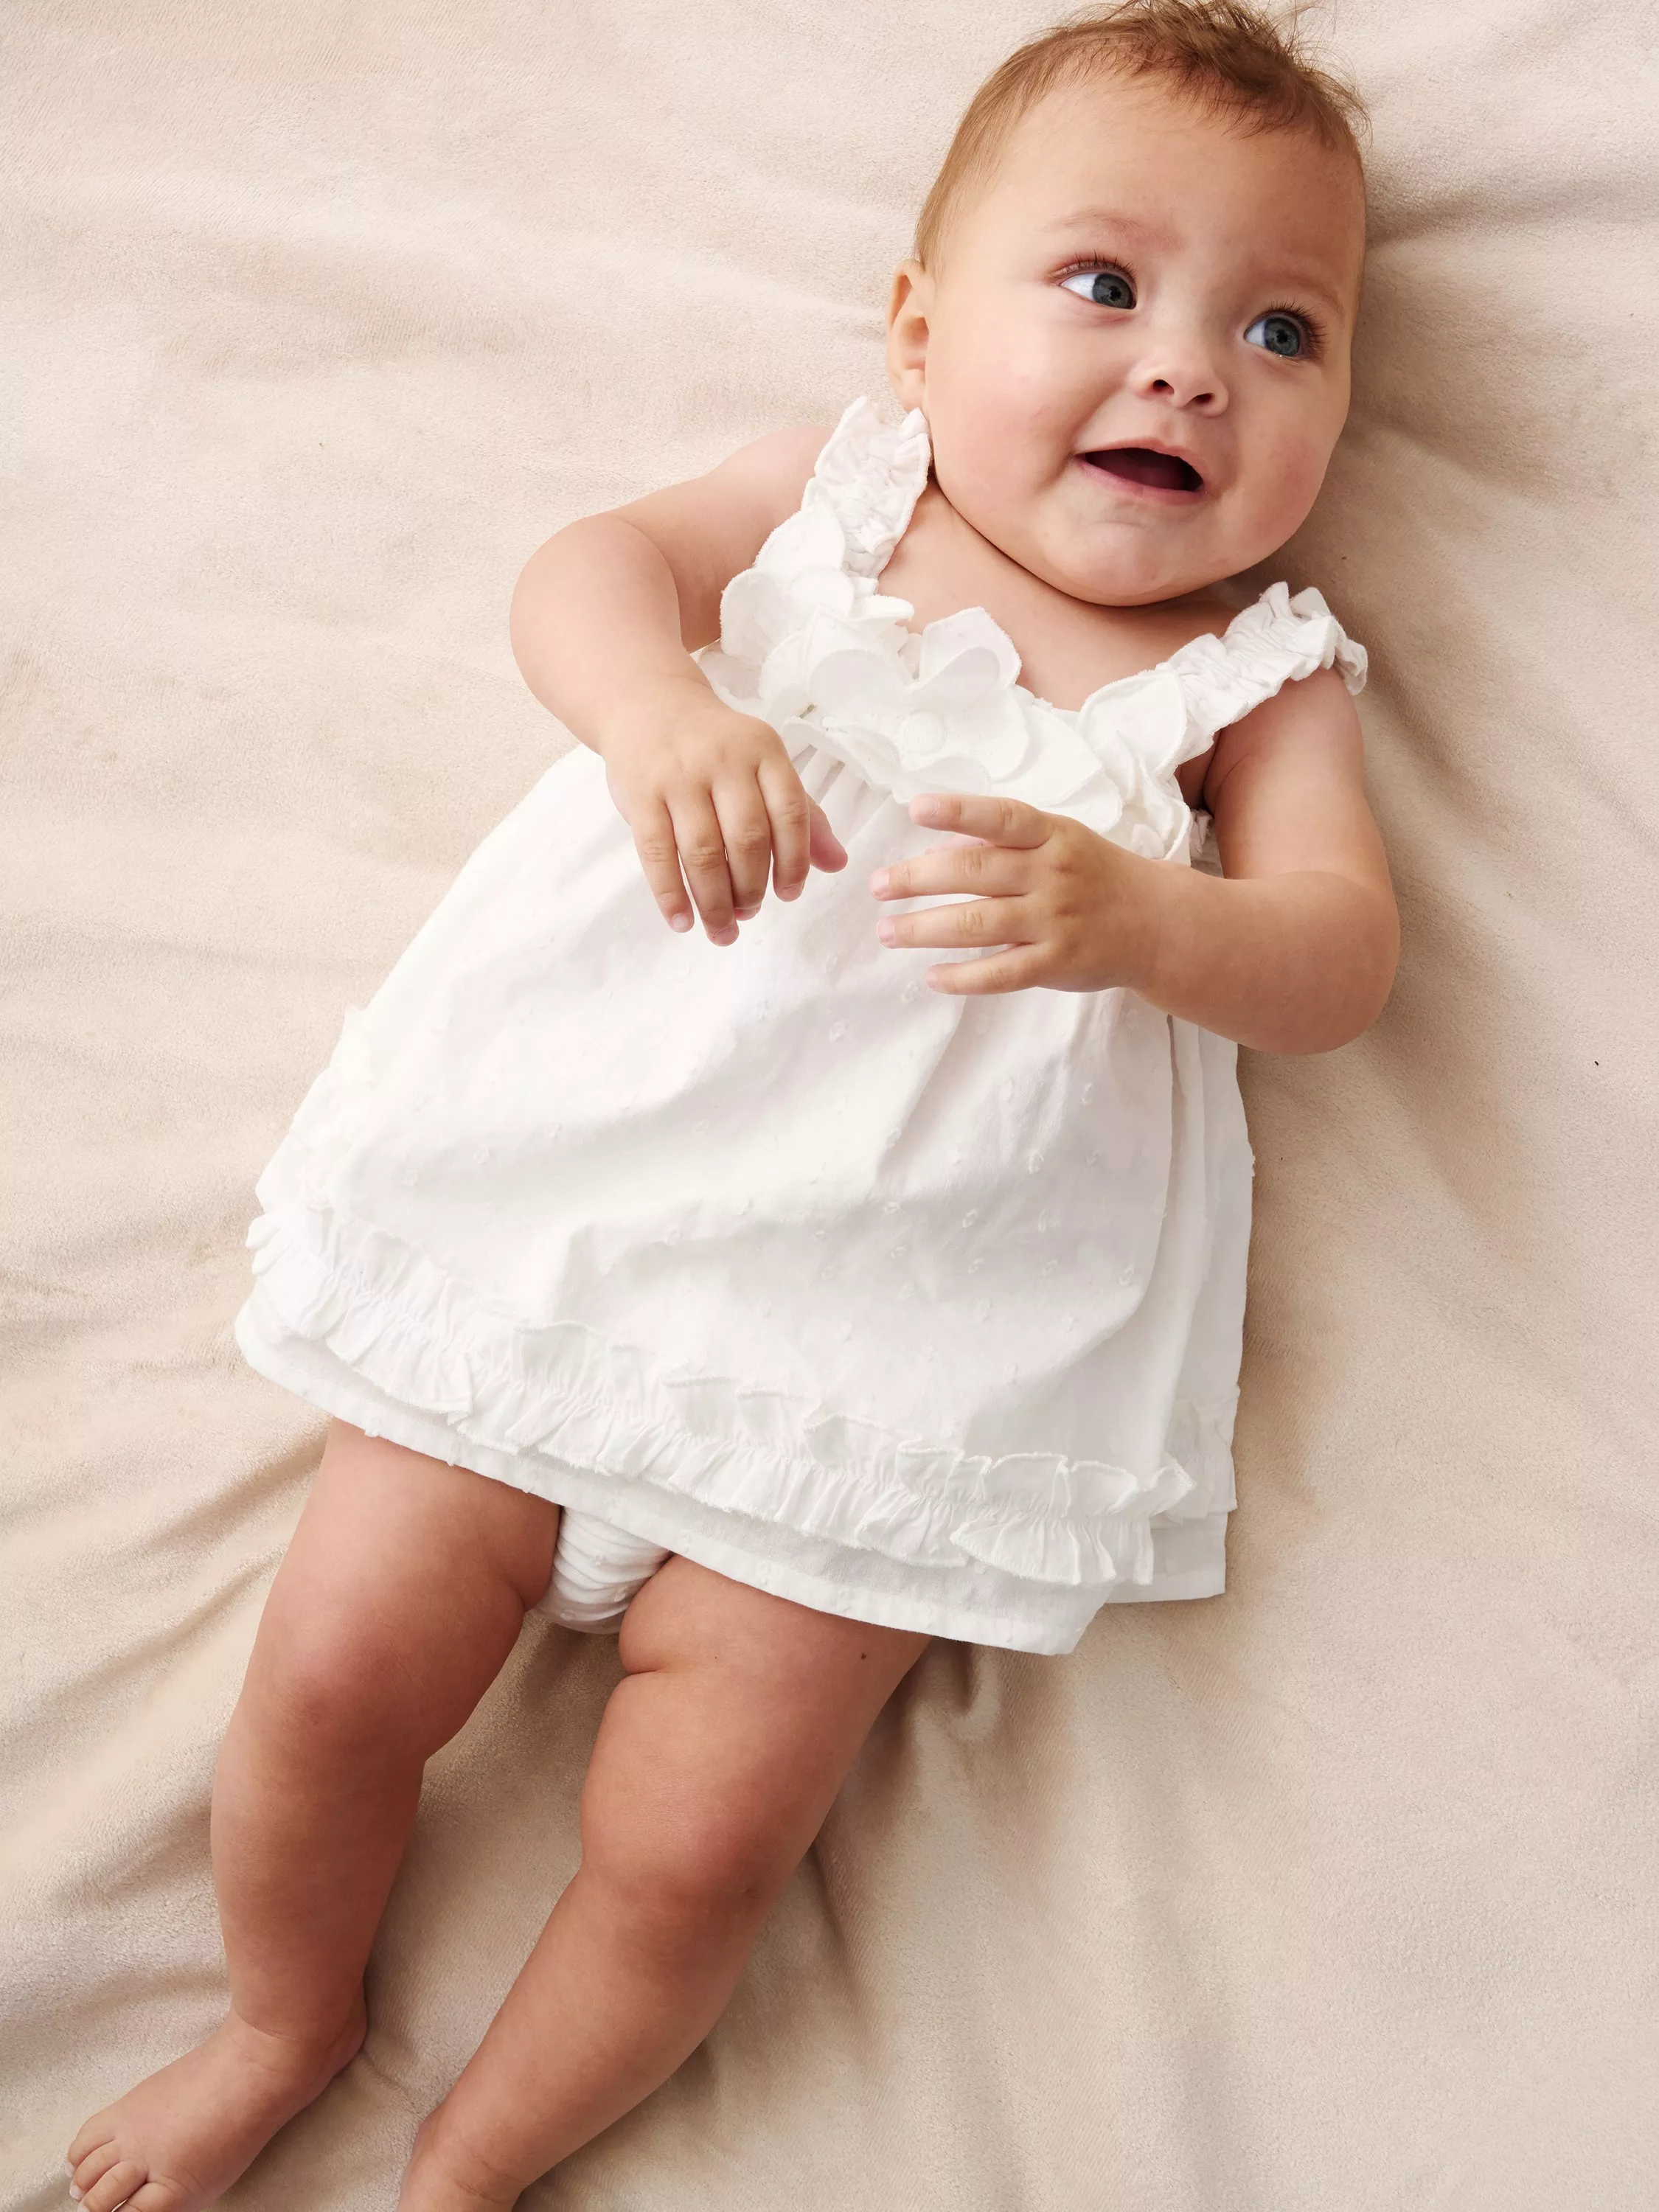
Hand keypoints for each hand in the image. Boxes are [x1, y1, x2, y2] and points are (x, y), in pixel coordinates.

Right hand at [601, 684, 846, 942]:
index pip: (791, 813)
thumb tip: (838, 863)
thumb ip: (802, 813)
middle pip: (747, 838)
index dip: (794, 862)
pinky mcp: (640, 794)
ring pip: (703, 852)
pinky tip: (682, 921)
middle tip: (750, 913)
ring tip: (722, 928)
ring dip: (714, 901)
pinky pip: (657, 854)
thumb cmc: (716, 747)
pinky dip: (671, 895)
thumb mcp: (764, 765)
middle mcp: (723, 760)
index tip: (789, 894)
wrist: (648, 705)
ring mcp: (678, 777)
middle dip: (752, 888)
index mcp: (763, 751)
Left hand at [869, 792, 1165, 994]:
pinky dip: (962, 978)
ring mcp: (1055, 921)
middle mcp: (1053, 874)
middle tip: (877, 887)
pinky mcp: (1057, 963)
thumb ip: (1001, 841)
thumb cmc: (1094, 874)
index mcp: (1052, 835)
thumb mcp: (1058, 841)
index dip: (957, 811)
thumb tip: (935, 849)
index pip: (1001, 818)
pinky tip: (931, 977)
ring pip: (979, 923)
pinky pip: (1001, 973)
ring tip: (888, 932)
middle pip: (975, 871)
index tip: (914, 810)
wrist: (1156, 923)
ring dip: (924, 929)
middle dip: (917, 879)